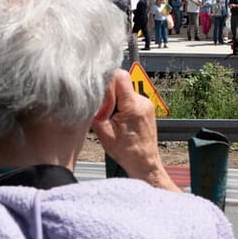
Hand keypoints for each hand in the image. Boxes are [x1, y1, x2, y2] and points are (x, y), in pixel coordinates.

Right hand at [91, 69, 180, 191]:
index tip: (101, 95)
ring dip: (115, 101)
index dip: (106, 81)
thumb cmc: (126, 152)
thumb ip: (96, 108)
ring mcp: (146, 103)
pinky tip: (119, 120)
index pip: (120, 76)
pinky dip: (121, 105)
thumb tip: (91, 91)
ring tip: (113, 119)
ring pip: (124, 90)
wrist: (144, 162)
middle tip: (106, 113)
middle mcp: (142, 101)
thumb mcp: (102, 130)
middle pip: (121, 83)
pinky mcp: (146, 107)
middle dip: (109, 94)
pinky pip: (129, 98)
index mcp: (132, 106)